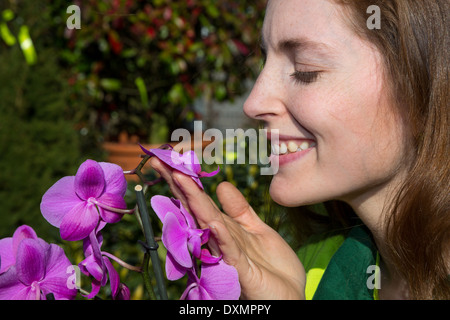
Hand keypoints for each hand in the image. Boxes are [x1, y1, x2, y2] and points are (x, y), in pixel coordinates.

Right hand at [150, 158, 305, 298]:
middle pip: (196, 208)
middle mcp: (219, 240)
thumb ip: (239, 209)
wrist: (290, 294)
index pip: (200, 201)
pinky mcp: (240, 270)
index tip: (170, 159)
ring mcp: (227, 254)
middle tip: (160, 161)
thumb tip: (221, 185)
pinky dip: (219, 234)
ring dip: (194, 201)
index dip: (186, 180)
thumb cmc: (271, 266)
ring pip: (207, 224)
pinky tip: (212, 220)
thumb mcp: (256, 229)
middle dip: (179, 184)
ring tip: (179, 177)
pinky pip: (228, 249)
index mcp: (223, 229)